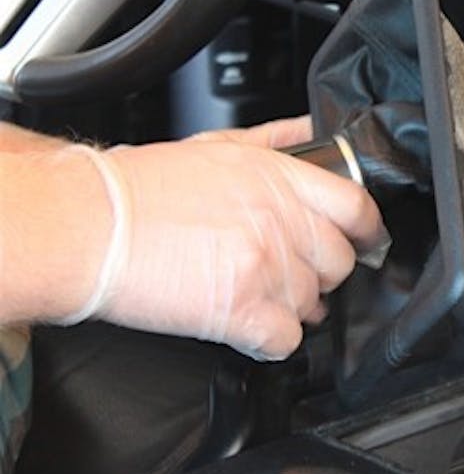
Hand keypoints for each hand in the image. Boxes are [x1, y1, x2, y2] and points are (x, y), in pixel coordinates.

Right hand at [88, 116, 384, 359]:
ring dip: (291, 307)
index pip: (357, 207)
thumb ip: (277, 140)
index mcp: (280, 179)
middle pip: (341, 262)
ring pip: (314, 303)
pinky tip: (249, 328)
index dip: (367, 230)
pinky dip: (271, 341)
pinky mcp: (242, 310)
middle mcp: (282, 221)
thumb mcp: (219, 147)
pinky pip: (286, 340)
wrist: (87, 224)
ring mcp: (266, 267)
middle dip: (321, 273)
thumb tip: (312, 132)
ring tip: (255, 296)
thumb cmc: (140, 188)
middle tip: (292, 273)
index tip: (365, 241)